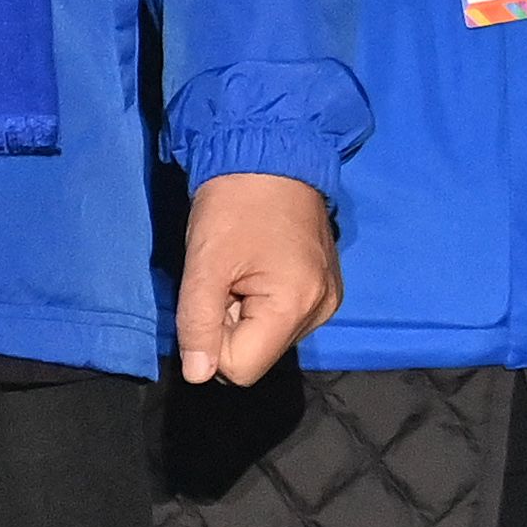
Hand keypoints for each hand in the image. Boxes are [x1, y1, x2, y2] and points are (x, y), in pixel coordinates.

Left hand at [175, 171, 342, 386]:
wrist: (273, 152)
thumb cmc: (234, 204)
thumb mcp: (205, 264)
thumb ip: (198, 324)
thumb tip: (198, 375)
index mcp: (296, 305)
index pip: (240, 368)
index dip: (213, 340)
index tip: (214, 293)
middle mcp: (321, 309)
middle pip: (258, 354)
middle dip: (231, 326)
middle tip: (228, 277)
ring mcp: (328, 298)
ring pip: (269, 338)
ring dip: (246, 314)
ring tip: (245, 268)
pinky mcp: (327, 286)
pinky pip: (285, 318)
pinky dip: (264, 302)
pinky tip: (261, 266)